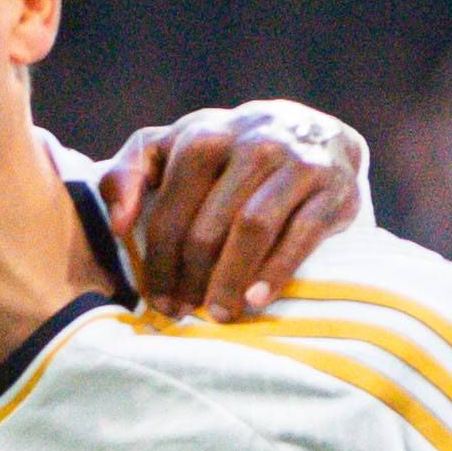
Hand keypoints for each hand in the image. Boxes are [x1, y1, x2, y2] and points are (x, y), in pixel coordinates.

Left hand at [97, 100, 367, 320]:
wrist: (316, 136)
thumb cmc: (229, 154)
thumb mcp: (174, 148)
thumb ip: (128, 174)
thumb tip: (118, 224)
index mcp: (204, 135)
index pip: (170, 209)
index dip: (158, 262)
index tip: (157, 300)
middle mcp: (251, 142)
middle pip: (209, 224)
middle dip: (191, 277)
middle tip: (185, 313)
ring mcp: (296, 162)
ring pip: (252, 228)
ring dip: (230, 279)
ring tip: (220, 315)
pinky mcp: (334, 188)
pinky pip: (301, 235)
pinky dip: (276, 272)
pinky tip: (256, 301)